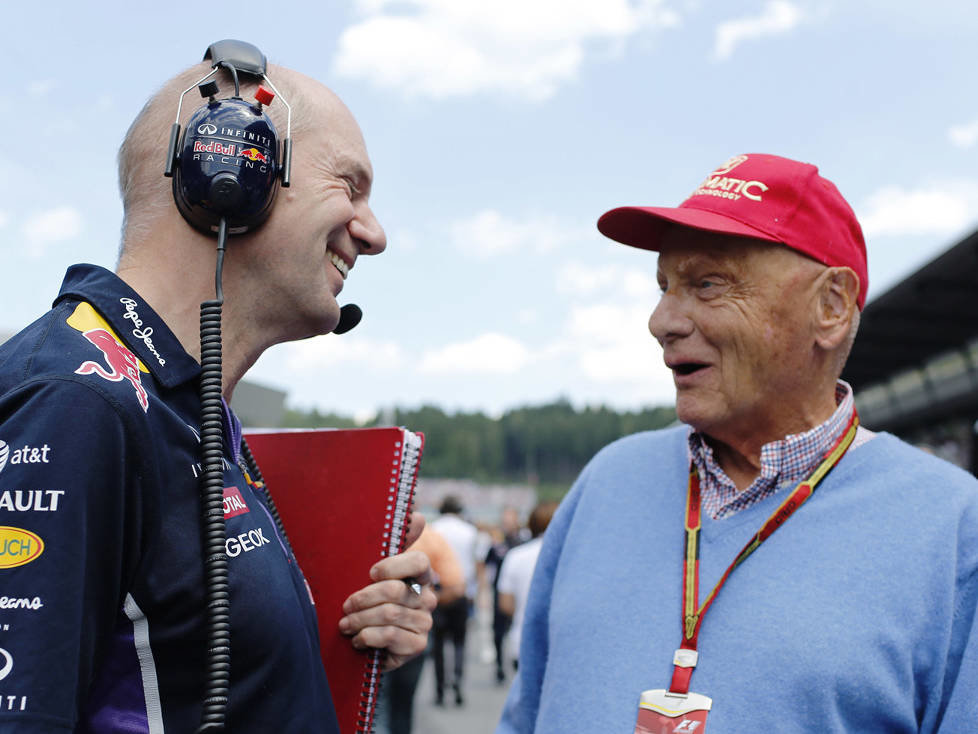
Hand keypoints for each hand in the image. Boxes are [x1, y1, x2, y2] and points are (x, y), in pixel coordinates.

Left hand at [338, 512, 436, 670]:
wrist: (366, 644)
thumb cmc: (370, 602)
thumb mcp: (375, 575)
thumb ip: (394, 544)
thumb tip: (417, 516)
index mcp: (420, 576)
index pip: (419, 562)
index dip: (394, 566)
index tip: (370, 573)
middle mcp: (427, 597)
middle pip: (396, 591)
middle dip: (363, 599)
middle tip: (345, 606)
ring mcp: (424, 622)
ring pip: (390, 614)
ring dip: (360, 620)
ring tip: (344, 625)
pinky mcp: (418, 644)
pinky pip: (391, 635)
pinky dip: (368, 637)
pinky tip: (358, 640)